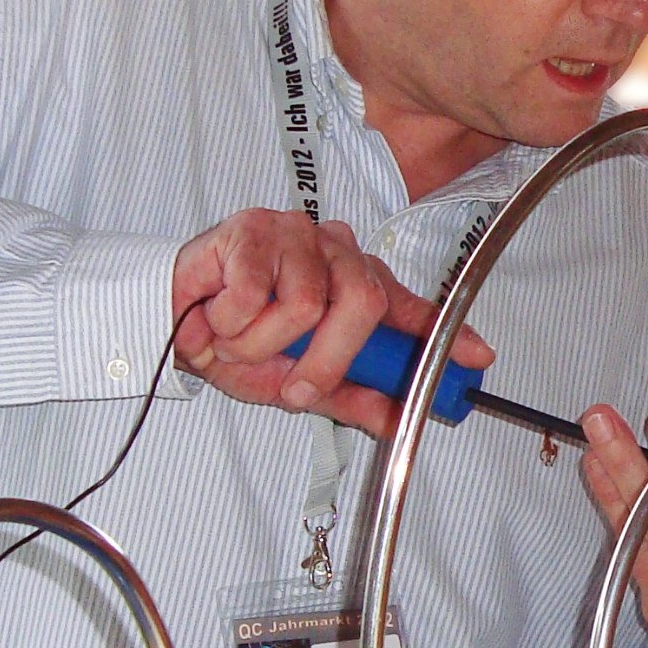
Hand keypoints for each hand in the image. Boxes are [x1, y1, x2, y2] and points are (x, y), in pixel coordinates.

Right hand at [170, 209, 491, 438]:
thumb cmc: (235, 340)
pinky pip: (255, 294)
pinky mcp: (252, 229)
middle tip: (293, 387)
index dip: (444, 334)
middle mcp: (334, 251)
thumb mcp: (294, 380)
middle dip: (327, 362)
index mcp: (353, 283)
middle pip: (362, 303)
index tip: (478, 360)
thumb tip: (397, 418)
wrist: (170, 319)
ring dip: (263, 342)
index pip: (407, 307)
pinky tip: (218, 315)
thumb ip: (348, 395)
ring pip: (306, 304)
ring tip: (239, 339)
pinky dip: (232, 322)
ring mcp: (295, 234)